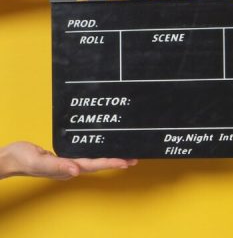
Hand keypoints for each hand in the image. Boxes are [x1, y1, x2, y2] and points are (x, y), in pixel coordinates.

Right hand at [0, 141, 136, 179]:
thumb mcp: (39, 162)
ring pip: (94, 159)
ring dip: (109, 157)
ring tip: (125, 155)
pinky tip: (102, 147)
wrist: (10, 157)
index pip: (94, 165)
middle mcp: (71, 166)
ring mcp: (68, 162)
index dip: (111, 162)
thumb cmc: (22, 159)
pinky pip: (84, 153)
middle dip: (116, 161)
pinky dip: (96, 150)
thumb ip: (57, 166)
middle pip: (99, 163)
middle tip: (134, 158)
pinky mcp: (65, 155)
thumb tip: (76, 170)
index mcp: (68, 168)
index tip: (126, 161)